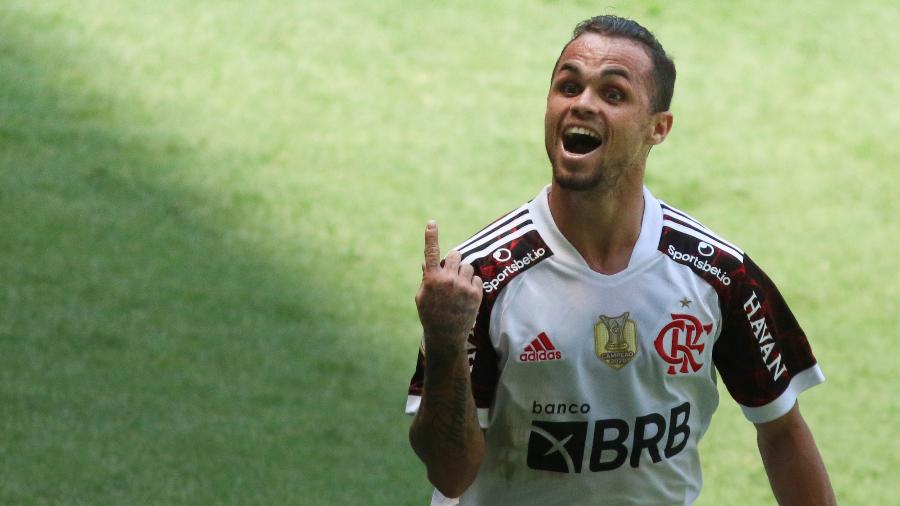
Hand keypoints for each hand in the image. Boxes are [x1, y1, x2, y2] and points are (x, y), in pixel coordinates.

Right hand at [415, 220, 482, 348]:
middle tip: (451, 272)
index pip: (431, 252)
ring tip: (458, 288)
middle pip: (455, 255)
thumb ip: (426, 278)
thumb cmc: (430, 314)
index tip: (432, 222)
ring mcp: (463, 286)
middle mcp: (448, 280)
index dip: (431, 236)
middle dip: (453, 260)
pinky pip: (476, 278)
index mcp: (432, 279)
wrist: (446, 335)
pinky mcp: (476, 293)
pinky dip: (472, 284)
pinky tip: (466, 296)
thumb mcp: (422, 296)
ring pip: (467, 266)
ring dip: (463, 273)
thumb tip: (427, 263)